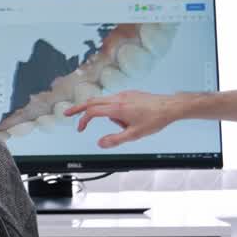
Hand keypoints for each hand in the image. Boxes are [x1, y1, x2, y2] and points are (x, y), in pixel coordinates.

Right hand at [64, 91, 180, 148]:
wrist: (169, 107)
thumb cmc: (154, 120)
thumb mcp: (134, 135)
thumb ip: (115, 139)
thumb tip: (100, 143)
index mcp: (117, 108)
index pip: (93, 111)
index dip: (83, 120)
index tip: (80, 129)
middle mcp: (119, 98)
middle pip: (92, 101)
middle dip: (79, 108)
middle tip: (68, 113)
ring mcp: (124, 94)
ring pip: (106, 102)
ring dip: (107, 114)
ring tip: (129, 126)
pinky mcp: (130, 94)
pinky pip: (116, 101)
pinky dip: (115, 110)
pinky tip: (131, 119)